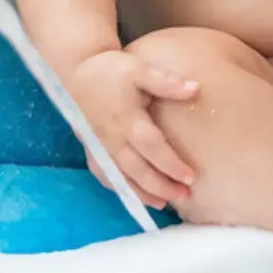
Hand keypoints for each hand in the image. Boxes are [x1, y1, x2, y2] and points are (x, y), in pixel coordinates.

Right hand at [69, 49, 198, 209]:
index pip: (152, 148)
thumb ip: (166, 81)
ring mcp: (100, 148)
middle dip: (161, 187)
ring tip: (163, 204)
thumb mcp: (140, 69)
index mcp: (127, 120)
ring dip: (142, 193)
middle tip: (184, 196)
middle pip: (138, 170)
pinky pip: (105, 175)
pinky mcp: (92, 150)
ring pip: (121, 178)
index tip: (191, 177)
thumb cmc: (111, 70)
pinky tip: (134, 196)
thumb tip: (196, 89)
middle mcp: (112, 139)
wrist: (75, 73)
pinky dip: (120, 188)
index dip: (171, 165)